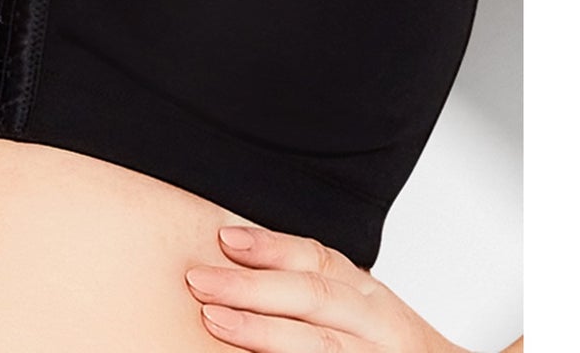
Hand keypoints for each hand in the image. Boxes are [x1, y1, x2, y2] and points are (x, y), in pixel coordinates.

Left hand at [184, 222, 465, 352]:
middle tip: (199, 280)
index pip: (319, 259)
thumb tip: (231, 255)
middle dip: (252, 288)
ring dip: (262, 332)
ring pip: (319, 344)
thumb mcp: (356, 310)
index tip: (224, 238)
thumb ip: (307, 288)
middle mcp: (377, 325)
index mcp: (368, 296)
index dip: (271, 246)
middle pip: (312, 297)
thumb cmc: (379, 346)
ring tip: (214, 320)